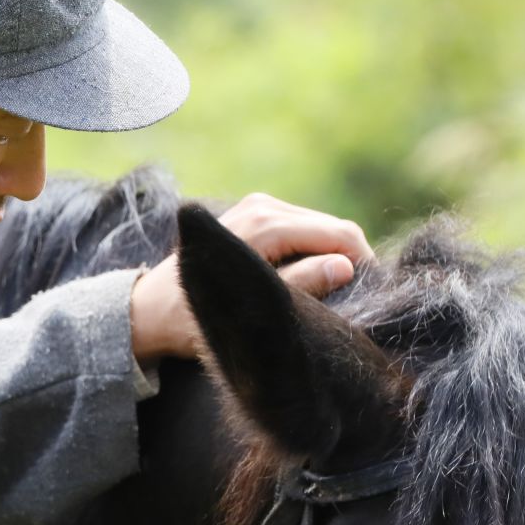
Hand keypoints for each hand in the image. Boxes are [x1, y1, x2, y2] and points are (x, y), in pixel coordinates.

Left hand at [130, 193, 371, 363]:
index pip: (339, 234)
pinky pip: (302, 229)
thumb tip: (345, 267)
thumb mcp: (252, 311)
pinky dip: (314, 251)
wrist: (150, 308)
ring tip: (336, 295)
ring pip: (321, 227)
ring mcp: (258, 206)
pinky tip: (313, 280)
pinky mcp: (256, 213)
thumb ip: (301, 286)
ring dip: (333, 257)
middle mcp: (263, 205)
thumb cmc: (195, 318)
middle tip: (360, 301)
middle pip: (334, 228)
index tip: (374, 298)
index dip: (364, 264)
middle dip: (350, 260)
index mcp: (264, 224)